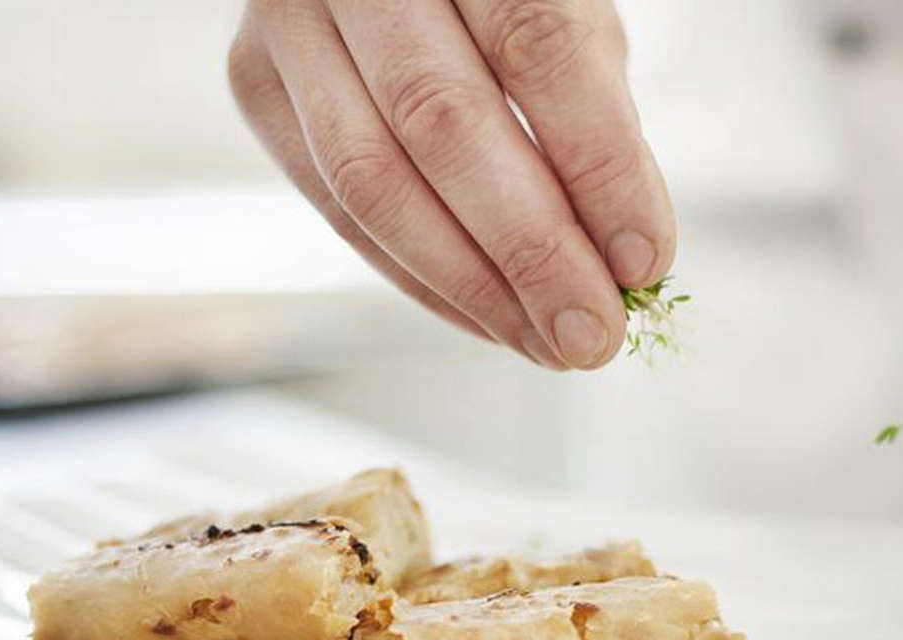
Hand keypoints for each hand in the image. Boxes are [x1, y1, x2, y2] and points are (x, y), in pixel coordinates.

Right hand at [228, 0, 674, 370]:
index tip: (644, 258)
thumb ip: (592, 118)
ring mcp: (287, 22)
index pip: (536, 45)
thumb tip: (621, 260)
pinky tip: (488, 318)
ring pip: (372, 182)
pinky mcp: (257, 84)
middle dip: (530, 250)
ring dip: (471, 287)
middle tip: (592, 334)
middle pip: (441, 123)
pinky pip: (339, 209)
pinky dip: (421, 280)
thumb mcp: (567, 14)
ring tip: (547, 343)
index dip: (596, 162)